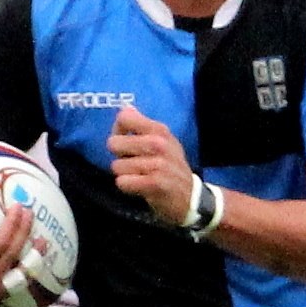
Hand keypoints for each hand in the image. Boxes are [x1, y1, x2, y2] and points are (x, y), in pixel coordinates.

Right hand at [0, 207, 32, 306]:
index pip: (0, 245)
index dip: (11, 225)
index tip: (17, 207)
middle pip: (14, 256)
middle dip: (24, 232)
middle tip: (30, 213)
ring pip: (19, 274)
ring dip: (32, 256)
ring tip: (42, 241)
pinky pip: (14, 284)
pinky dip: (24, 270)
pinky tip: (28, 259)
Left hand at [107, 106, 193, 223]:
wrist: (191, 197)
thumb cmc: (171, 167)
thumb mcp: (163, 141)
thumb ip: (142, 126)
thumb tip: (125, 109)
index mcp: (159, 130)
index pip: (124, 118)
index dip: (118, 131)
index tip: (127, 142)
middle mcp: (159, 143)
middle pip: (114, 143)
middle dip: (119, 156)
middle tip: (134, 163)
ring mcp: (158, 164)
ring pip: (117, 166)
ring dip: (124, 174)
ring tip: (140, 176)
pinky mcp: (154, 183)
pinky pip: (123, 182)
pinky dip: (127, 186)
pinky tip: (139, 187)